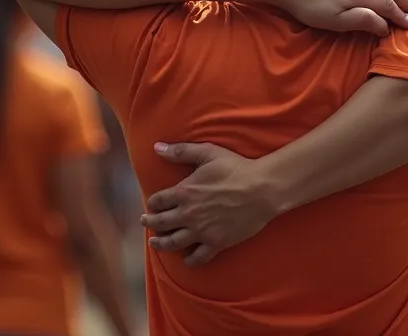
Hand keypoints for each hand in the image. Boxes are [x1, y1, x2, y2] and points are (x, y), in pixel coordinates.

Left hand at [139, 142, 278, 266]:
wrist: (261, 189)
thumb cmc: (236, 168)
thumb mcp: (208, 153)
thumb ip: (181, 151)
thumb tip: (156, 147)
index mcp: (184, 191)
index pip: (158, 201)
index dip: (152, 204)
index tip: (151, 206)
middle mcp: (188, 214)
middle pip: (160, 223)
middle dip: (150, 223)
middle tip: (146, 223)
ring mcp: (201, 230)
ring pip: (173, 243)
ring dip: (161, 244)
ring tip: (155, 243)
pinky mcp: (216, 242)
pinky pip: (198, 257)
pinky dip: (190, 260)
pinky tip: (187, 259)